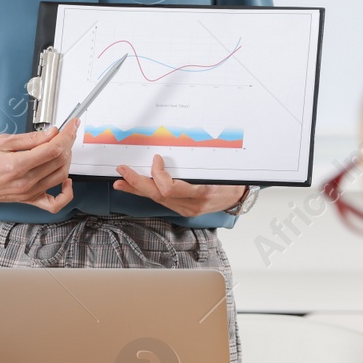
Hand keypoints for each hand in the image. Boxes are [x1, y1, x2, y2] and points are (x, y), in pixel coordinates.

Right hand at [0, 120, 78, 210]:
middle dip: (67, 143)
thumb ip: (29, 138)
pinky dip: (66, 193)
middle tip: (66, 132)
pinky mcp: (28, 200)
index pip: (53, 148)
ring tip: (61, 148)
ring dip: (67, 160)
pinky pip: (55, 204)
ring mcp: (28, 193)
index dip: (67, 134)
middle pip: (60, 161)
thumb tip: (51, 133)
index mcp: (17, 165)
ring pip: (61, 176)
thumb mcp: (1, 142)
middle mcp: (25, 182)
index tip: (72, 125)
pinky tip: (65, 180)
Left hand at [114, 155, 246, 216]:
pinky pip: (161, 201)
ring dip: (137, 189)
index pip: (170, 189)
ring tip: (121, 181)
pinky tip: (134, 188)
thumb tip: (176, 153)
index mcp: (201, 194)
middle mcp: (191, 205)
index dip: (158, 174)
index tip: (157, 160)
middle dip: (137, 183)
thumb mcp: (221, 171)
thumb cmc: (232, 180)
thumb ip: (199, 165)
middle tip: (123, 172)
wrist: (241, 195)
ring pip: (156, 199)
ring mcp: (186, 209)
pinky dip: (147, 193)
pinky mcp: (183, 208)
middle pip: (158, 196)